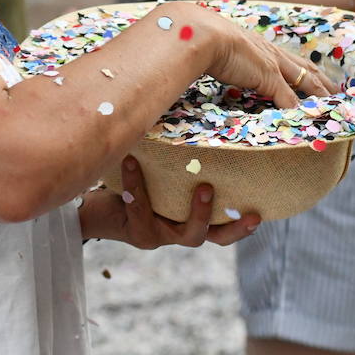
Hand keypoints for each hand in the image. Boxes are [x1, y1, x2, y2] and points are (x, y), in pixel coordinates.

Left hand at [81, 155, 261, 247]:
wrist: (94, 206)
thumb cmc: (134, 181)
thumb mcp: (161, 170)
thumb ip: (180, 159)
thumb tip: (205, 115)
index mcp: (191, 218)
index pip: (224, 227)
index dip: (243, 226)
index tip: (260, 213)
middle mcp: (179, 232)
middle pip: (215, 238)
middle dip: (234, 227)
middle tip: (251, 214)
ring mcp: (160, 236)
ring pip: (185, 233)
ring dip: (197, 211)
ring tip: (202, 185)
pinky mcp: (138, 234)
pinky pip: (142, 209)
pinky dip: (137, 184)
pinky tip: (131, 161)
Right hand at [184, 3, 336, 107]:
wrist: (202, 33)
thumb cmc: (203, 38)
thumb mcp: (217, 48)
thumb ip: (223, 57)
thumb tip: (215, 61)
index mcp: (260, 44)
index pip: (290, 58)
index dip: (304, 68)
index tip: (317, 77)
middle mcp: (271, 52)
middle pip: (306, 68)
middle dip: (323, 81)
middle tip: (338, 93)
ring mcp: (271, 65)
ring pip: (305, 81)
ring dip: (320, 95)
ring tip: (333, 106)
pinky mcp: (268, 78)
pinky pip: (289, 98)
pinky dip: (298, 110)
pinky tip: (306, 120)